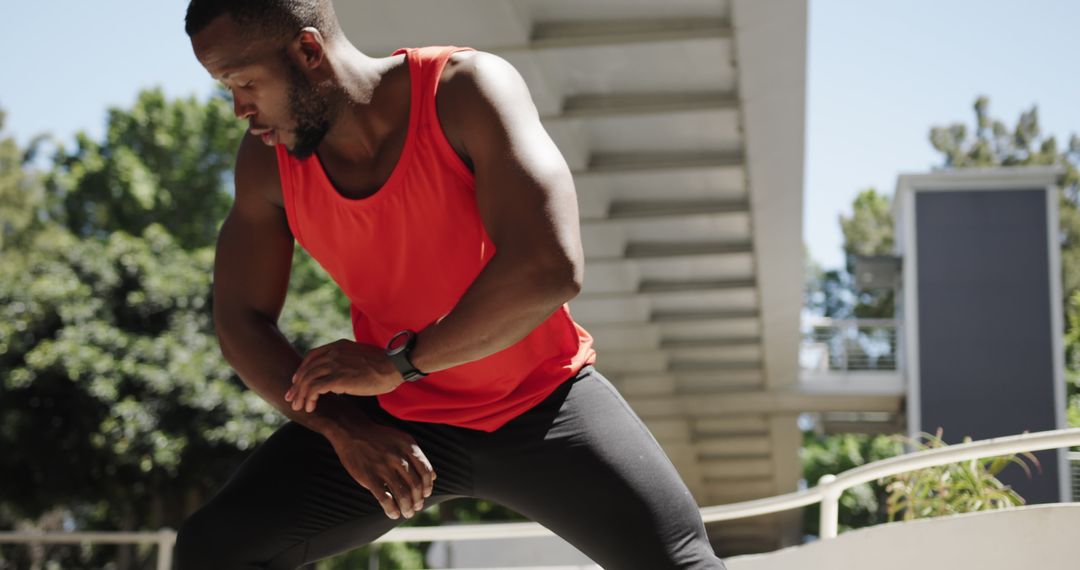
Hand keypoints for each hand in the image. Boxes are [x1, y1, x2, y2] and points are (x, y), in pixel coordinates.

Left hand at [285, 339, 403, 412]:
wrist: (394, 366)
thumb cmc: (382, 365)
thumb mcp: (359, 358)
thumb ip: (345, 365)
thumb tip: (337, 383)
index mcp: (338, 346)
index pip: (312, 356)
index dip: (302, 369)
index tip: (297, 382)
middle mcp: (333, 353)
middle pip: (306, 369)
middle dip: (296, 385)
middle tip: (291, 398)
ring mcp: (334, 364)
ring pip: (307, 380)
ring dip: (300, 394)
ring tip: (299, 406)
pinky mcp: (337, 378)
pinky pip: (315, 388)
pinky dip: (309, 398)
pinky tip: (310, 407)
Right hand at [328, 420, 436, 519]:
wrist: (352, 430)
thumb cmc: (379, 437)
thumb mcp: (402, 440)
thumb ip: (417, 457)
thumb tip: (434, 476)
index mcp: (408, 446)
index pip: (425, 471)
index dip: (428, 486)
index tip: (426, 494)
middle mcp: (398, 457)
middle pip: (416, 485)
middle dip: (418, 500)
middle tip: (417, 507)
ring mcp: (383, 467)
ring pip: (403, 494)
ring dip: (407, 507)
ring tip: (408, 513)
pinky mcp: (369, 477)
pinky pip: (384, 498)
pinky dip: (391, 509)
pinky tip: (393, 514)